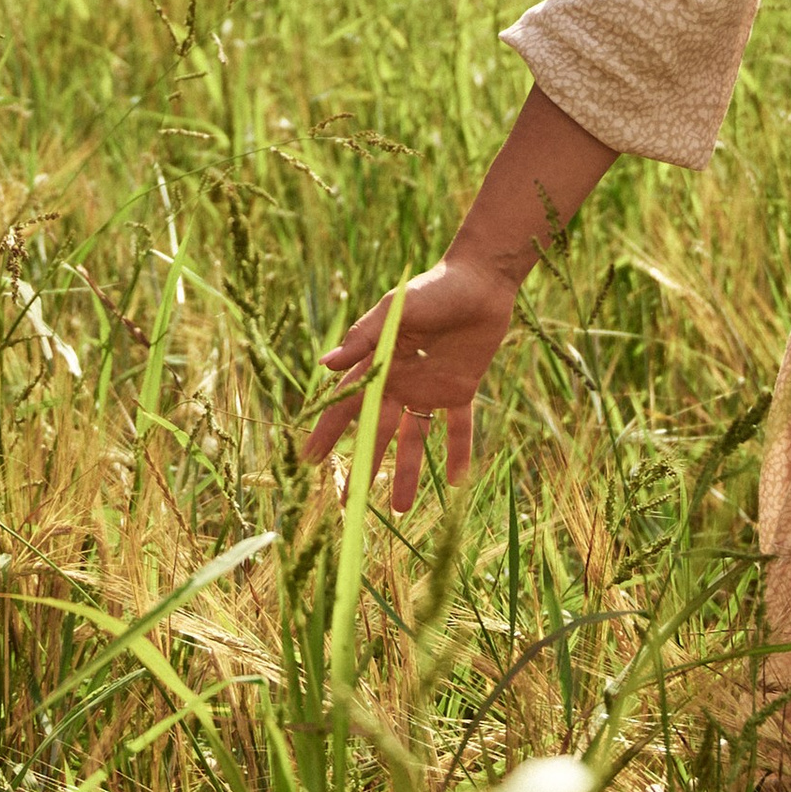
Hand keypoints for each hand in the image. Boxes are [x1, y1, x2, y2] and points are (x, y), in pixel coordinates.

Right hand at [304, 257, 514, 508]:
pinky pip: (457, 427)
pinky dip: (457, 451)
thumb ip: (363, 338)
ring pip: (413, 438)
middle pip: (376, 433)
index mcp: (378, 364)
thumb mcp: (395, 310)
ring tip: (399, 510)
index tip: (309, 462)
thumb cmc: (434, 288)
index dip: (327, 433)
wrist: (481, 281)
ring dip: (406, 472)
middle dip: (363, 467)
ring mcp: (428, 388)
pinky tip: (455, 481)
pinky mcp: (460, 388)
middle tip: (349, 505)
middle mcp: (399, 381)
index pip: (347, 406)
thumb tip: (323, 365)